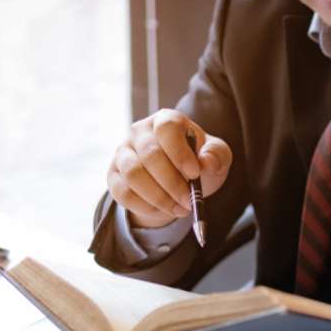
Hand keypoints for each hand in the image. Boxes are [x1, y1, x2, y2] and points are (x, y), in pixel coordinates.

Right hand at [106, 109, 232, 227]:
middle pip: (150, 155)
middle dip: (172, 183)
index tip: (194, 174)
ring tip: (179, 208)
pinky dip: (145, 206)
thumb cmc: (197, 162)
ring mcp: (123, 152)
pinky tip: (162, 210)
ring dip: (159, 197)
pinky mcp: (113, 175)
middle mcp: (139, 132)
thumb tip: (206, 162)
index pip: (167, 128)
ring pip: (133, 175)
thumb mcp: (215, 156)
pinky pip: (123, 193)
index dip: (180, 153)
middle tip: (189, 201)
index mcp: (166, 120)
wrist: (178, 181)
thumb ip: (216, 155)